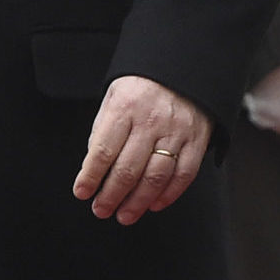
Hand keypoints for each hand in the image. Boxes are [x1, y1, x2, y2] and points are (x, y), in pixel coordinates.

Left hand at [72, 74, 211, 225]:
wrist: (184, 65)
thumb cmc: (143, 86)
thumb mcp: (114, 97)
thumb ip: (103, 131)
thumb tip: (93, 167)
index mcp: (125, 107)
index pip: (103, 150)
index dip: (90, 176)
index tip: (82, 192)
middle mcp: (151, 120)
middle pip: (128, 169)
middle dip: (111, 196)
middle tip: (101, 210)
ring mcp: (176, 131)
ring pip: (155, 177)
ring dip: (137, 202)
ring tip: (124, 215)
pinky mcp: (197, 140)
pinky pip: (184, 174)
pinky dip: (169, 194)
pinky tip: (154, 204)